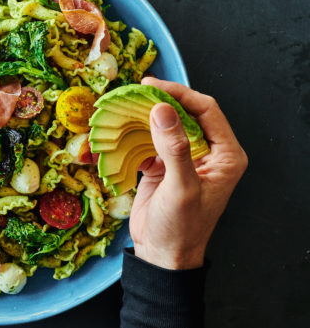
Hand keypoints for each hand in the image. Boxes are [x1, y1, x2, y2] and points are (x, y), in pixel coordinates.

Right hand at [129, 77, 247, 268]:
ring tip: (121, 107)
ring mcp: (183, 157)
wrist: (161, 255)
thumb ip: (174, 148)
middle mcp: (207, 151)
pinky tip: (116, 130)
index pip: (206, 110)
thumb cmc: (181, 228)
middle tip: (133, 92)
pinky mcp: (162, 164)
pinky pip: (148, 141)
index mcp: (225, 155)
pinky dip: (132, 135)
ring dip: (142, 116)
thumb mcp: (181, 188)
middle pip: (183, 113)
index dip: (180, 94)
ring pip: (164, 125)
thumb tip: (161, 109)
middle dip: (158, 102)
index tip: (152, 86)